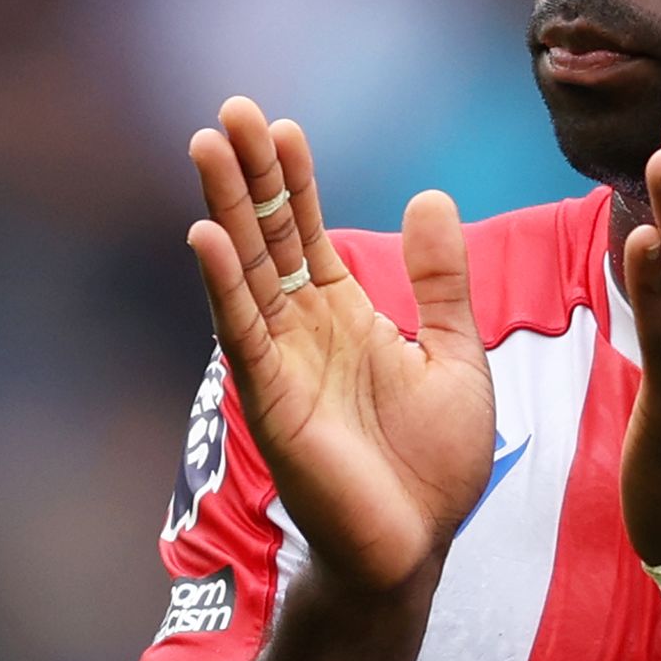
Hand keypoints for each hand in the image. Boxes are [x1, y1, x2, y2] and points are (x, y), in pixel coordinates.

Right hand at [186, 97, 493, 590]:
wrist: (416, 550)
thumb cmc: (433, 467)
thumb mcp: (455, 356)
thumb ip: (440, 283)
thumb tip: (428, 197)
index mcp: (346, 317)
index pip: (307, 233)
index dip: (294, 181)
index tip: (282, 125)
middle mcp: (304, 332)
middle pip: (267, 237)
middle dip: (250, 175)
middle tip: (230, 110)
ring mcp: (282, 364)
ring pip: (247, 272)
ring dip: (227, 208)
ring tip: (208, 145)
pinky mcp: (272, 403)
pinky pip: (243, 334)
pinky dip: (223, 285)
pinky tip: (206, 235)